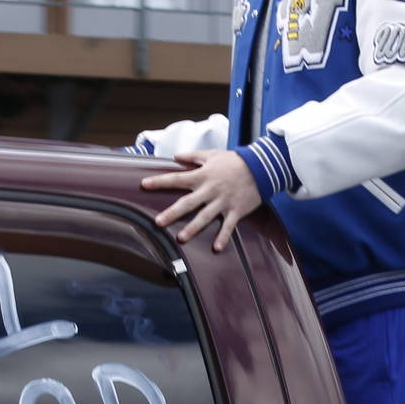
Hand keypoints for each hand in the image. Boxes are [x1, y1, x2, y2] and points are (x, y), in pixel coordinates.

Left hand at [142, 149, 263, 252]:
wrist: (260, 167)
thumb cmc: (234, 160)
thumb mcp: (212, 155)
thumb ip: (192, 156)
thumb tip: (175, 156)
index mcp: (202, 175)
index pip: (177, 178)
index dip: (160, 181)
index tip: (144, 184)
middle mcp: (210, 190)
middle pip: (188, 203)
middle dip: (172, 213)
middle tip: (158, 222)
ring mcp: (223, 202)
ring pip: (205, 217)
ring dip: (193, 228)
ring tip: (181, 238)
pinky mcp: (236, 210)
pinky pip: (228, 226)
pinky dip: (223, 237)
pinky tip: (216, 248)